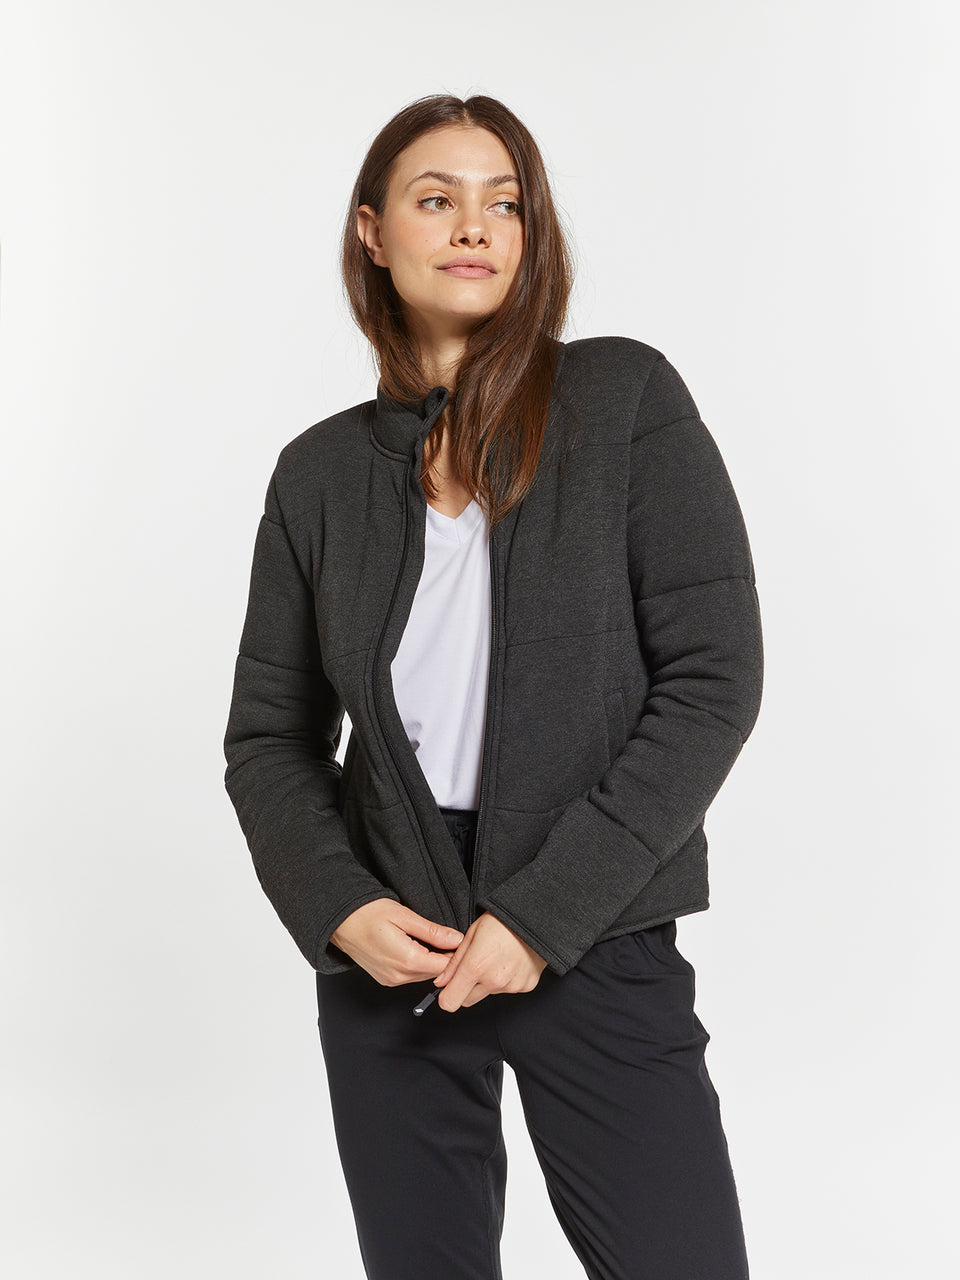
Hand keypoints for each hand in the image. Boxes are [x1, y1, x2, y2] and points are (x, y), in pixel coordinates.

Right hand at [329, 898, 463, 986]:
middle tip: (450, 937)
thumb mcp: (404, 916)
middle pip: (435, 973)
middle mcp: (398, 976)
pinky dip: (419, 964)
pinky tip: (418, 947)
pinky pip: (410, 975)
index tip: (462, 941)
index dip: (456, 954)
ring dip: (432, 961)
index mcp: (406, 960)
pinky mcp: (386, 979)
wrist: (339, 921)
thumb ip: (432, 931)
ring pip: (424, 975)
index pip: (444, 966)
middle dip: (446, 958)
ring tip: (434, 940)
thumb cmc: (367, 913)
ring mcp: (391, 979)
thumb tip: (456, 939)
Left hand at [432, 912, 547, 1010]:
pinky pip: (508, 989)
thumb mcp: (471, 935)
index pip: (450, 1001)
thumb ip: (454, 963)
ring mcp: (512, 985)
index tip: (447, 988)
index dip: (446, 996)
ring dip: (487, 982)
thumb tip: (441, 982)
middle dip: (465, 989)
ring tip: (495, 959)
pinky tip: (510, 962)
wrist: (535, 917)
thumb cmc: (502, 921)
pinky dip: (506, 980)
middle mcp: (494, 980)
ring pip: (488, 993)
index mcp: (476, 966)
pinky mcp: (526, 986)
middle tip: (473, 968)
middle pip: (467, 1001)